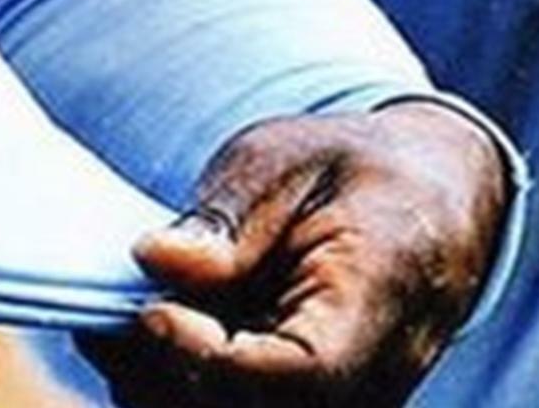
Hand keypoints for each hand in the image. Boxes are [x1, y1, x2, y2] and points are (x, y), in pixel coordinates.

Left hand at [82, 102, 511, 404]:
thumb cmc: (356, 172)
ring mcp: (343, 407)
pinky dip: (183, 389)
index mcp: (373, 309)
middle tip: (108, 323)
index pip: (295, 374)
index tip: (150, 312)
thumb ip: (230, 216)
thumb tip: (155, 260)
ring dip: (166, 389)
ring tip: (117, 330)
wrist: (430, 205)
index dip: (208, 358)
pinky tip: (150, 340)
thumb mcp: (291, 156)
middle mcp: (366, 385)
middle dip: (168, 379)